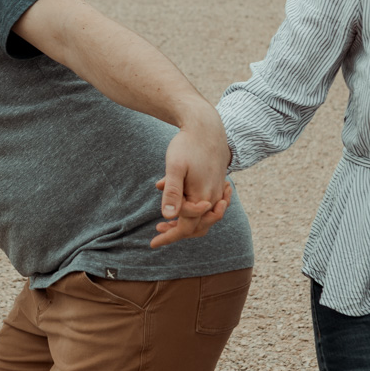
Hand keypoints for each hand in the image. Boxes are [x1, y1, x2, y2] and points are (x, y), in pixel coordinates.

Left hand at [151, 109, 231, 247]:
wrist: (207, 126)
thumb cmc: (188, 145)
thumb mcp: (175, 167)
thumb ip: (172, 192)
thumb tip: (168, 216)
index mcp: (202, 197)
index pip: (187, 227)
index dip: (169, 237)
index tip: (152, 244)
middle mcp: (213, 197)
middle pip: (198, 227)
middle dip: (177, 232)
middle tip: (158, 231)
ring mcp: (217, 191)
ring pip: (203, 217)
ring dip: (186, 222)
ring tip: (166, 221)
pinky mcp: (217, 184)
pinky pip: (208, 206)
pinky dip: (194, 210)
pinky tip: (180, 204)